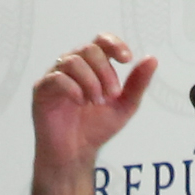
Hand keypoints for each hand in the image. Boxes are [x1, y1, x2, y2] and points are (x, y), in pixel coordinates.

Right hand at [32, 36, 156, 180]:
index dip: (114, 44)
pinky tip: (81, 102)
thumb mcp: (125, 106)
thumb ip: (137, 84)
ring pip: (72, 61)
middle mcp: (72, 66)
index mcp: (92, 66)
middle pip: (89, 49)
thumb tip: (152, 59)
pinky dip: (73, 88)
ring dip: (90, 81)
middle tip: (111, 95)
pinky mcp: (42, 90)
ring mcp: (55, 76)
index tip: (127, 59)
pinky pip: (56, 77)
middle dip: (105, 71)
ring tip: (95, 102)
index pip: (101, 41)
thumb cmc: (96, 128)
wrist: (76, 153)